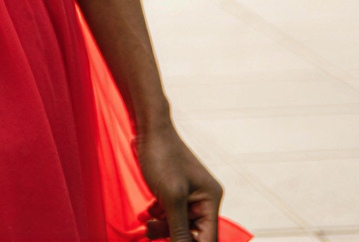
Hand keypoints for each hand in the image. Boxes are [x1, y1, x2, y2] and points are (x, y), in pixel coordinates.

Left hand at [136, 120, 222, 241]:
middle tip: (152, 229)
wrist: (148, 128)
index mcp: (210, 200)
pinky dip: (159, 217)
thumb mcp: (171, 197)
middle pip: (193, 235)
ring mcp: (189, 196)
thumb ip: (180, 229)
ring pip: (179, 227)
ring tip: (149, 221)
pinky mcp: (175, 193)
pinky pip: (170, 216)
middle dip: (172, 236)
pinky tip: (149, 211)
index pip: (208, 239)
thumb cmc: (162, 156)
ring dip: (163, 228)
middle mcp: (204, 200)